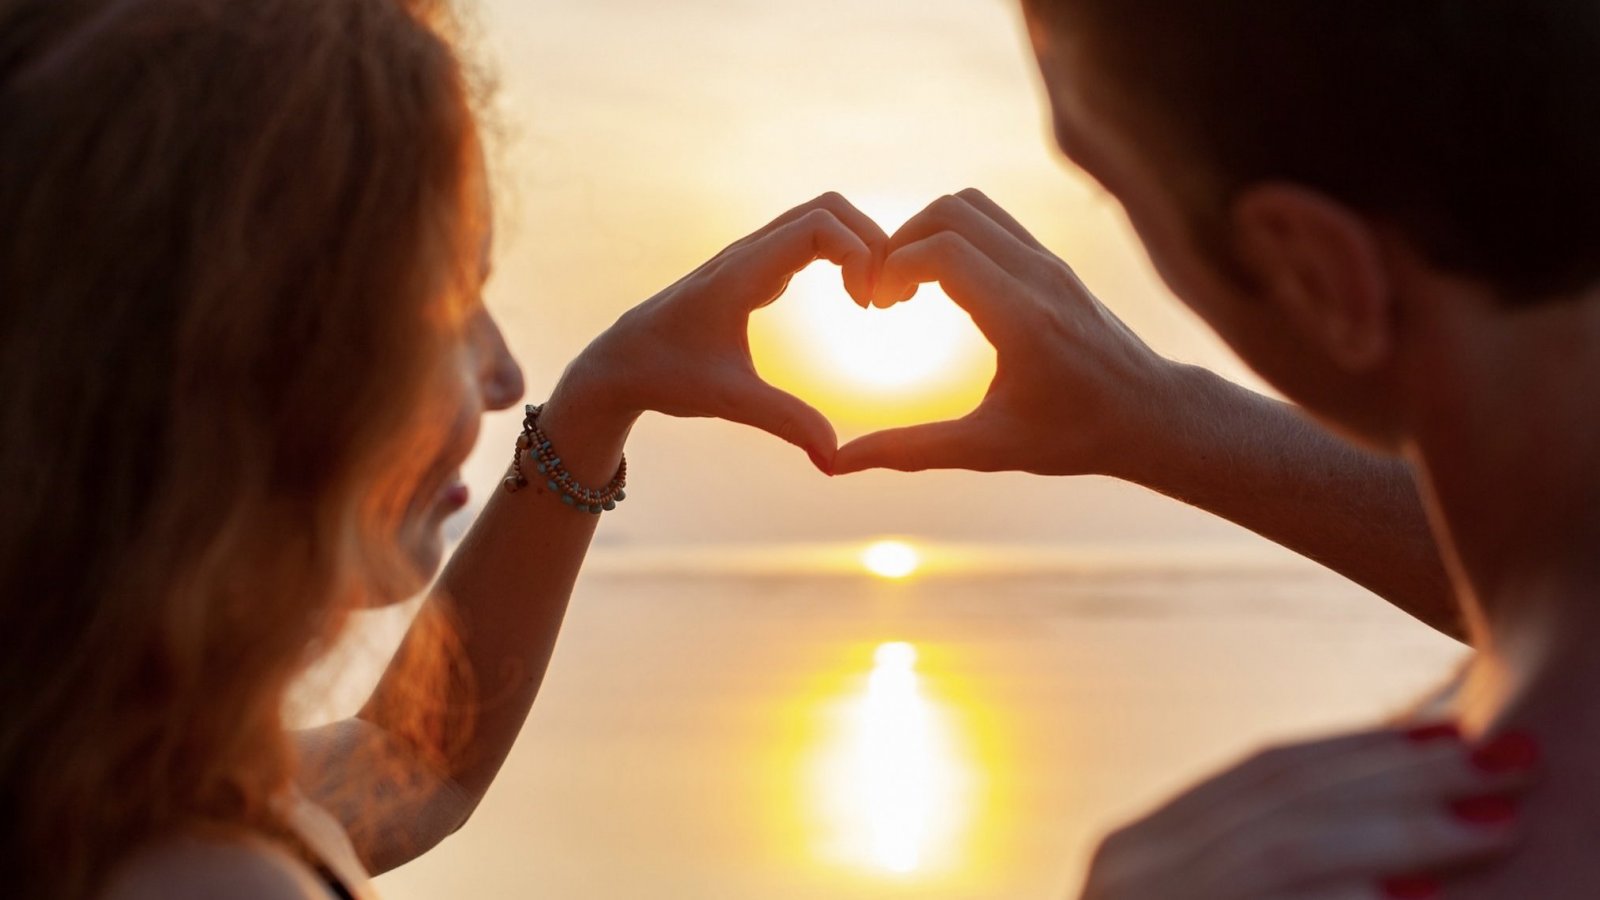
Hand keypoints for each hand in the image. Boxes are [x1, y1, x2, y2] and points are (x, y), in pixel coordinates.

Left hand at [552, 193, 885, 469]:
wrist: (619, 364)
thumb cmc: (667, 377)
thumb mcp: (730, 401)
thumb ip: (786, 423)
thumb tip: (835, 460)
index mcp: (742, 273)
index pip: (819, 224)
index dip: (860, 253)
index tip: (868, 306)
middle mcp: (748, 252)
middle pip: (829, 207)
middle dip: (871, 241)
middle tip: (883, 298)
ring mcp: (751, 255)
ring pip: (821, 217)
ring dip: (859, 245)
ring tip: (873, 298)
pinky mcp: (755, 268)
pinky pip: (810, 238)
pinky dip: (843, 254)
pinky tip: (853, 299)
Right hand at [832, 189, 1178, 477]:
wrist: (1151, 415)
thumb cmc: (1074, 437)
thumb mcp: (986, 449)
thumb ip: (909, 451)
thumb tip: (837, 465)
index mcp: (1022, 318)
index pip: (941, 251)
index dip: (893, 267)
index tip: (877, 307)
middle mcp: (1038, 277)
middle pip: (950, 211)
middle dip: (901, 242)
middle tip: (886, 295)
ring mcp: (1049, 263)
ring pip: (971, 206)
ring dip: (927, 232)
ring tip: (909, 286)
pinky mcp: (1053, 262)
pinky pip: (992, 222)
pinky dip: (953, 236)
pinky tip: (941, 286)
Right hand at [1079, 725, 1535, 899]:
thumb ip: (1268, 872)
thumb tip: (1389, 832)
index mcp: (1141, 849)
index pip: (1264, 773)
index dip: (1367, 749)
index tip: (1458, 732)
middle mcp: (1127, 868)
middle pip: (1280, 795)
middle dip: (1402, 773)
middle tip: (1507, 760)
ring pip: (1277, 845)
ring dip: (1397, 829)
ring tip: (1492, 821)